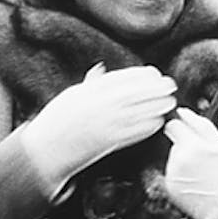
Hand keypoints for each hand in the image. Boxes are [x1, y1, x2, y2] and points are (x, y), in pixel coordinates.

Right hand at [21, 64, 176, 192]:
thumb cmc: (57, 120)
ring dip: (158, 106)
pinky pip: (136, 132)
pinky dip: (150, 126)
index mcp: (92, 90)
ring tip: (169, 102)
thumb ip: (90, 83)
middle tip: (170, 86)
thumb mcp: (71, 95)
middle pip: (137, 93)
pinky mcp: (111, 141)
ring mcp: (107, 123)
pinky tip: (158, 121)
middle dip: (157, 88)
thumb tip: (101, 69)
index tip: (155, 73)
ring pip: (141, 111)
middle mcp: (101, 105)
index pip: (124, 77)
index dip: (143, 74)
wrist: (47, 149)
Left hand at [163, 108, 217, 218]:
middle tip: (197, 153)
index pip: (175, 123)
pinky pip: (170, 169)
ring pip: (171, 154)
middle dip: (182, 141)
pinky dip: (178, 171)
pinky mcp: (169, 183)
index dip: (181, 124)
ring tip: (197, 168)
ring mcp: (173, 171)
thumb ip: (202, 124)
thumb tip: (183, 112)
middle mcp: (180, 158)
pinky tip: (191, 177)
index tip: (187, 130)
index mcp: (194, 145)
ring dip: (181, 156)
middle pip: (172, 139)